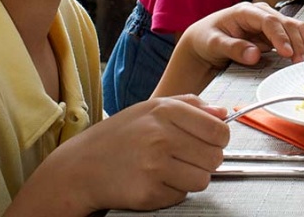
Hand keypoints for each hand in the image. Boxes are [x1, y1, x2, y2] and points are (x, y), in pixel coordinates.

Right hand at [31, 95, 227, 212]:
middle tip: (186, 158)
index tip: (210, 142)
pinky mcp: (148, 194)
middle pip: (215, 158)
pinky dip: (172, 192)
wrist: (79, 167)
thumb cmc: (118, 137)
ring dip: (190, 178)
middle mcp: (160, 137)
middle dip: (205, 160)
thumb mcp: (151, 108)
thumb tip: (224, 113)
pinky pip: (181, 197)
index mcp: (165, 112)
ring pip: (202, 180)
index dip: (219, 139)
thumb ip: (191, 105)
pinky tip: (154, 181)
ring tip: (169, 170)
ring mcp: (154, 167)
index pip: (219, 130)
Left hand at [182, 2, 303, 70]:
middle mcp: (262, 13)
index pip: (269, 21)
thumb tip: (254, 55)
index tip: (288, 52)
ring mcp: (271, 21)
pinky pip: (297, 35)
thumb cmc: (207, 37)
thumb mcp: (214, 43)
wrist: (205, 38)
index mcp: (246, 11)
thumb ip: (233, 48)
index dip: (280, 37)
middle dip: (299, 43)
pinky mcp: (277, 32)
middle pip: (287, 23)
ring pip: (296, 28)